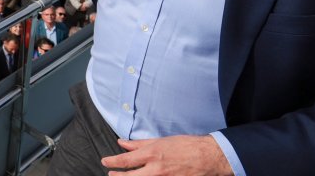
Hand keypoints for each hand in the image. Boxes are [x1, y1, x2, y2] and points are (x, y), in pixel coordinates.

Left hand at [100, 135, 232, 175]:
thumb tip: (122, 143)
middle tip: (110, 174)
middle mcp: (156, 169)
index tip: (105, 162)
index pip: (126, 160)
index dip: (112, 162)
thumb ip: (139, 143)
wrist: (209, 157)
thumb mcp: (160, 141)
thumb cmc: (185, 146)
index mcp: (152, 154)